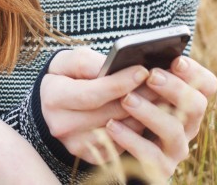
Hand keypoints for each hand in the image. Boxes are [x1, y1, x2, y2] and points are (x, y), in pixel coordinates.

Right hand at [40, 48, 150, 163]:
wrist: (55, 101)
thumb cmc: (67, 75)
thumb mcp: (71, 60)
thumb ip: (90, 62)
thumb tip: (118, 67)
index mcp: (54, 98)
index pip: (92, 94)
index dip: (120, 83)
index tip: (143, 71)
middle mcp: (63, 126)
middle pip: (110, 113)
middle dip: (139, 96)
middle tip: (161, 82)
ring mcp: (76, 144)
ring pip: (121, 130)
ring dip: (144, 113)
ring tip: (160, 95)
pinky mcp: (91, 155)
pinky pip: (122, 144)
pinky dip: (138, 129)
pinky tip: (149, 113)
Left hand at [105, 56, 216, 179]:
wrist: (116, 155)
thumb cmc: (127, 111)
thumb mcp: (138, 92)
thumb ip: (144, 77)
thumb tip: (137, 59)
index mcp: (188, 101)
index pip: (207, 84)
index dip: (195, 72)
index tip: (176, 61)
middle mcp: (189, 125)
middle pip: (197, 105)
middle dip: (174, 88)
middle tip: (151, 76)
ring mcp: (177, 148)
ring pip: (173, 129)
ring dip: (150, 112)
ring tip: (127, 100)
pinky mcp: (161, 168)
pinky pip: (150, 154)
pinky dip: (130, 139)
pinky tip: (113, 126)